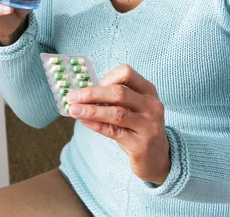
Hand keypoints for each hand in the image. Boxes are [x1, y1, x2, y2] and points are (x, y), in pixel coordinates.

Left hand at [66, 64, 169, 184]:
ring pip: (117, 113)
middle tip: (72, 96)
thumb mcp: (134, 107)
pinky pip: (114, 132)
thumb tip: (83, 92)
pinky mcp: (140, 145)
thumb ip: (115, 98)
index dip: (106, 78)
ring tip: (73, 110)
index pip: (126, 73)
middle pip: (120, 93)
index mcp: (148, 90)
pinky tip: (83, 121)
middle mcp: (151, 106)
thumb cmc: (138, 126)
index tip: (92, 86)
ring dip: (91, 110)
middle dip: (92, 93)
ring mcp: (148, 126)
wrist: (157, 158)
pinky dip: (96, 125)